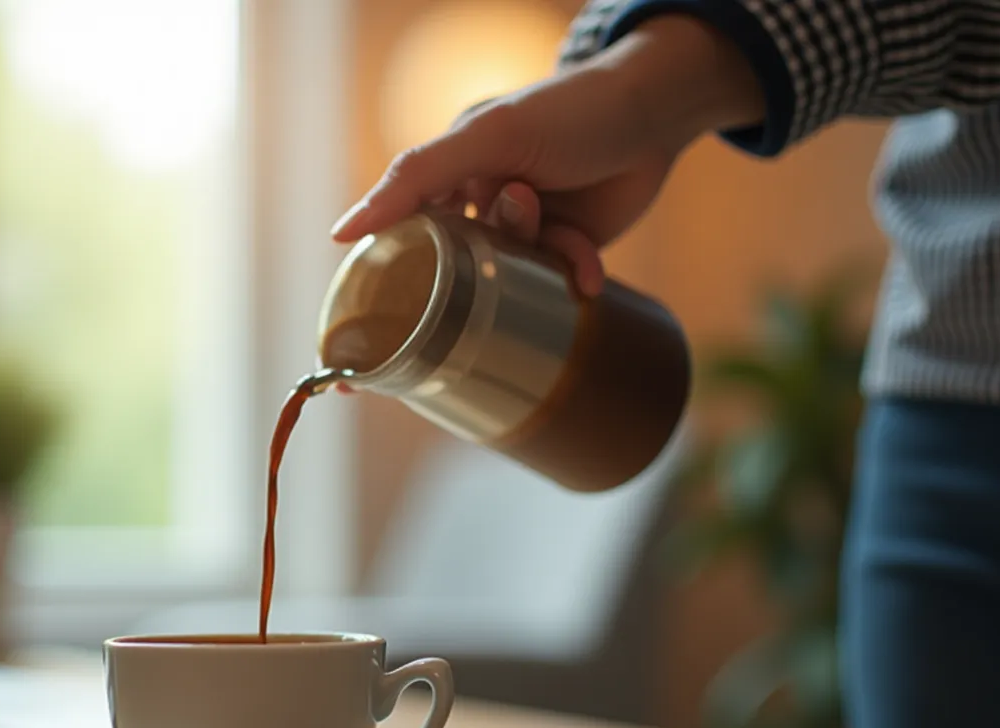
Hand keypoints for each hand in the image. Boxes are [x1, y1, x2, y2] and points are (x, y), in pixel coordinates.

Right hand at [331, 15, 763, 296]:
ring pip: (509, 276)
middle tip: (503, 255)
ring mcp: (523, 228)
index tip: (366, 345)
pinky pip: (554, 278)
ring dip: (535, 265)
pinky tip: (587, 273)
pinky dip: (572, 275)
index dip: (383, 282)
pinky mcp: (564, 245)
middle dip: (479, 272)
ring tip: (559, 229)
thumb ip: (416, 177)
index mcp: (448, 172)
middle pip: (458, 264)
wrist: (657, 112)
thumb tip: (342, 232)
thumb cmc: (567, 109)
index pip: (399, 231)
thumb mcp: (488, 136)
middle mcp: (478, 201)